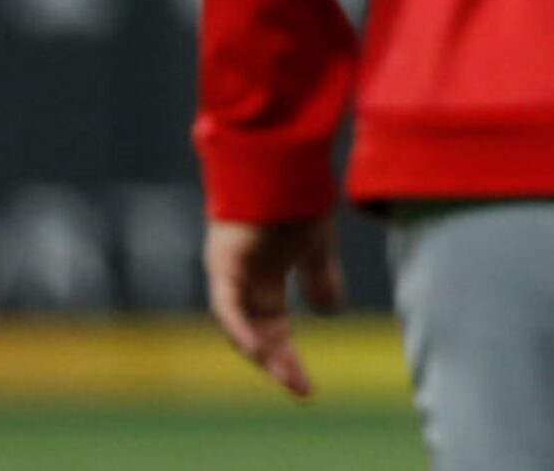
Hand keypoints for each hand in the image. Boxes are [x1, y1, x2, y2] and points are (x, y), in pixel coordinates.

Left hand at [204, 215, 344, 398]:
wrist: (282, 164)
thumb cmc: (299, 200)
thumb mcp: (318, 247)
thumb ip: (322, 278)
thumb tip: (330, 312)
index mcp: (265, 281)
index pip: (275, 331)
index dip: (290, 358)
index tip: (308, 388)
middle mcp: (244, 285)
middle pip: (258, 336)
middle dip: (280, 364)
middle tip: (302, 389)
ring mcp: (231, 276)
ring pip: (242, 328)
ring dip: (263, 354)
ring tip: (287, 376)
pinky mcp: (223, 265)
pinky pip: (227, 306)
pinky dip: (240, 328)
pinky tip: (255, 347)